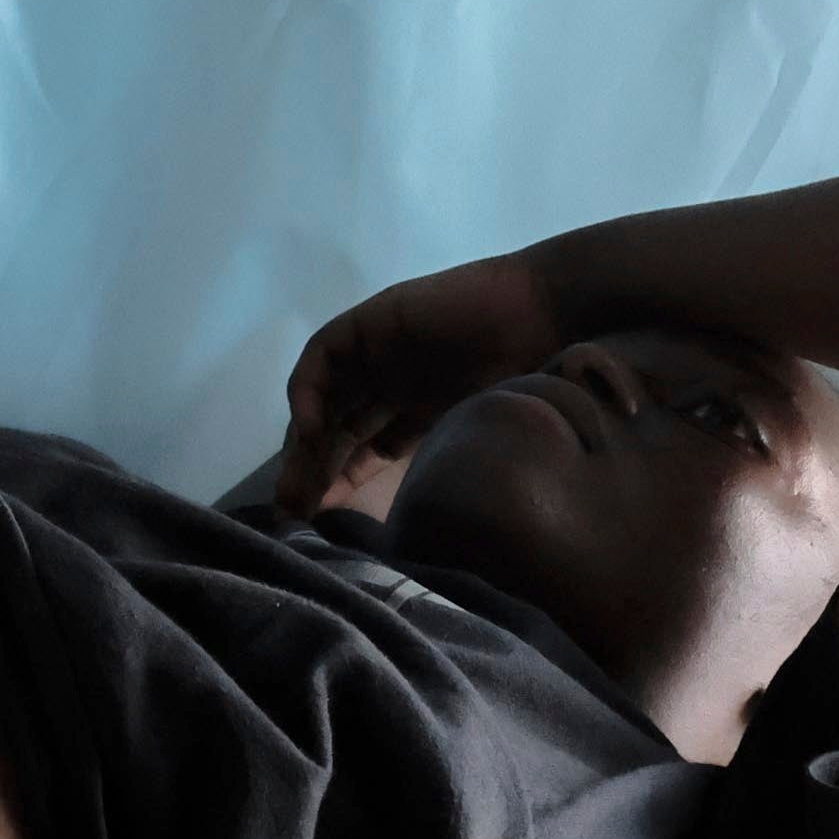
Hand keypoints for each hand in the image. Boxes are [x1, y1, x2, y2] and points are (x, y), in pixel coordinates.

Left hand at [275, 250, 578, 515]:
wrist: (544, 316)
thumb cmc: (529, 378)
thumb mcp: (472, 434)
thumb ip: (435, 460)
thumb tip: (411, 522)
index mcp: (416, 406)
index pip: (361, 448)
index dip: (339, 481)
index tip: (321, 519)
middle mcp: (390, 379)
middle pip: (336, 426)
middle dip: (313, 468)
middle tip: (295, 510)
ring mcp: (377, 351)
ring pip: (324, 398)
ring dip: (304, 440)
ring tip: (298, 483)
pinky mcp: (368, 322)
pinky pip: (322, 358)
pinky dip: (308, 391)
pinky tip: (312, 430)